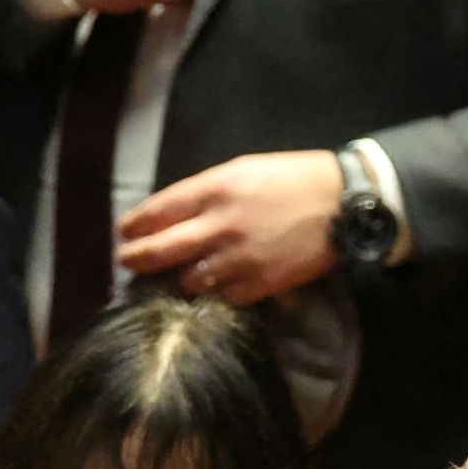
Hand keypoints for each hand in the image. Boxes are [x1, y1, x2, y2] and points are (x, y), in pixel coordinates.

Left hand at [114, 149, 343, 302]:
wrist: (344, 203)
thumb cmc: (293, 180)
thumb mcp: (243, 170)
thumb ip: (204, 193)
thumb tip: (170, 214)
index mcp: (214, 190)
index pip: (156, 212)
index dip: (133, 226)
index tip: (123, 233)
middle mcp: (220, 225)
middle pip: (159, 251)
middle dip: (135, 259)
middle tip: (126, 262)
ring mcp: (238, 259)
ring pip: (185, 281)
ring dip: (172, 281)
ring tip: (165, 281)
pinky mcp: (258, 284)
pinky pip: (219, 297)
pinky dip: (209, 296)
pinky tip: (206, 291)